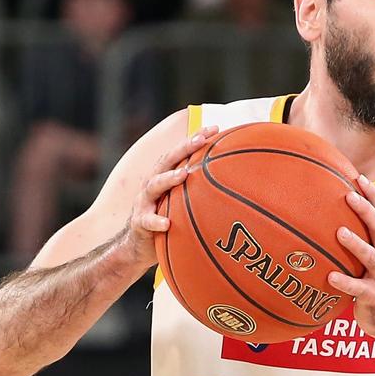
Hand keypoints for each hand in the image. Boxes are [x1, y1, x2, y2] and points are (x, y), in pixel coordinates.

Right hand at [120, 125, 217, 267]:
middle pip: (167, 161)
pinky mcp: (140, 222)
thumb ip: (202, 192)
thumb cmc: (168, 220)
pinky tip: (166, 223)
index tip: (216, 128)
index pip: (181, 152)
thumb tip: (238, 185)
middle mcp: (153, 184)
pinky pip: (147, 221)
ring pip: (154, 185)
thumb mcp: (183, 203)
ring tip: (184, 174)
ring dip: (169, 178)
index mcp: (165, 177)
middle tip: (201, 140)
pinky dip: (156, 221)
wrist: (137, 247)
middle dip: (183, 148)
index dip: (196, 138)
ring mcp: (144, 202)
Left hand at [328, 174, 374, 339]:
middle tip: (348, 196)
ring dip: (356, 243)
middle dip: (366, 210)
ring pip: (371, 256)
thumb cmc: (373, 282)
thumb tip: (328, 213)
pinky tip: (330, 277)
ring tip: (340, 232)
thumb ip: (360, 237)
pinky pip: (359, 288)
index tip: (359, 177)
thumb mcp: (372, 257)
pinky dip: (345, 282)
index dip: (374, 195)